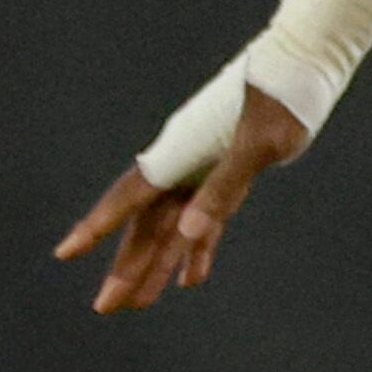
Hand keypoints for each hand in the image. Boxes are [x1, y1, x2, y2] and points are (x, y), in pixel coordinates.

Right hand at [53, 83, 312, 312]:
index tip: (65, 251)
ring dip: (158, 264)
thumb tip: (187, 232)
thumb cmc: (281, 98)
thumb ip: (222, 188)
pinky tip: (191, 278)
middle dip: (126, 266)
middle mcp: (184, 165)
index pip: (129, 199)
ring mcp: (205, 169)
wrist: (306, 63)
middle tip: (105, 308)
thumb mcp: (256, 145)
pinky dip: (199, 248)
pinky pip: (206, 219)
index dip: (97, 227)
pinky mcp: (230, 171)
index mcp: (179, 155)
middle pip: (147, 224)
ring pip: (173, 227)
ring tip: (138, 305)